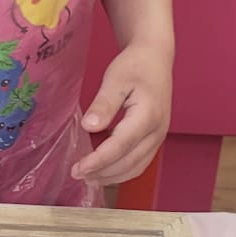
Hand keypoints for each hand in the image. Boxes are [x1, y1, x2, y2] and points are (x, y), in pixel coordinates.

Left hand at [73, 40, 171, 184]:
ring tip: (88, 177)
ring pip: (136, 167)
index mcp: (148, 115)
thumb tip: (89, 126)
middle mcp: (157, 131)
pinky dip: (121, 171)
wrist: (155, 58)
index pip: (121, 145)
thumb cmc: (135, 65)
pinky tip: (104, 170)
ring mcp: (159, 137)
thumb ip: (104, 104)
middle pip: (129, 162)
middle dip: (102, 173)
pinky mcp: (155, 138)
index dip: (99, 161)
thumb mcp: (115, 78)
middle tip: (76, 174)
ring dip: (112, 176)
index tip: (78, 169)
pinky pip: (140, 162)